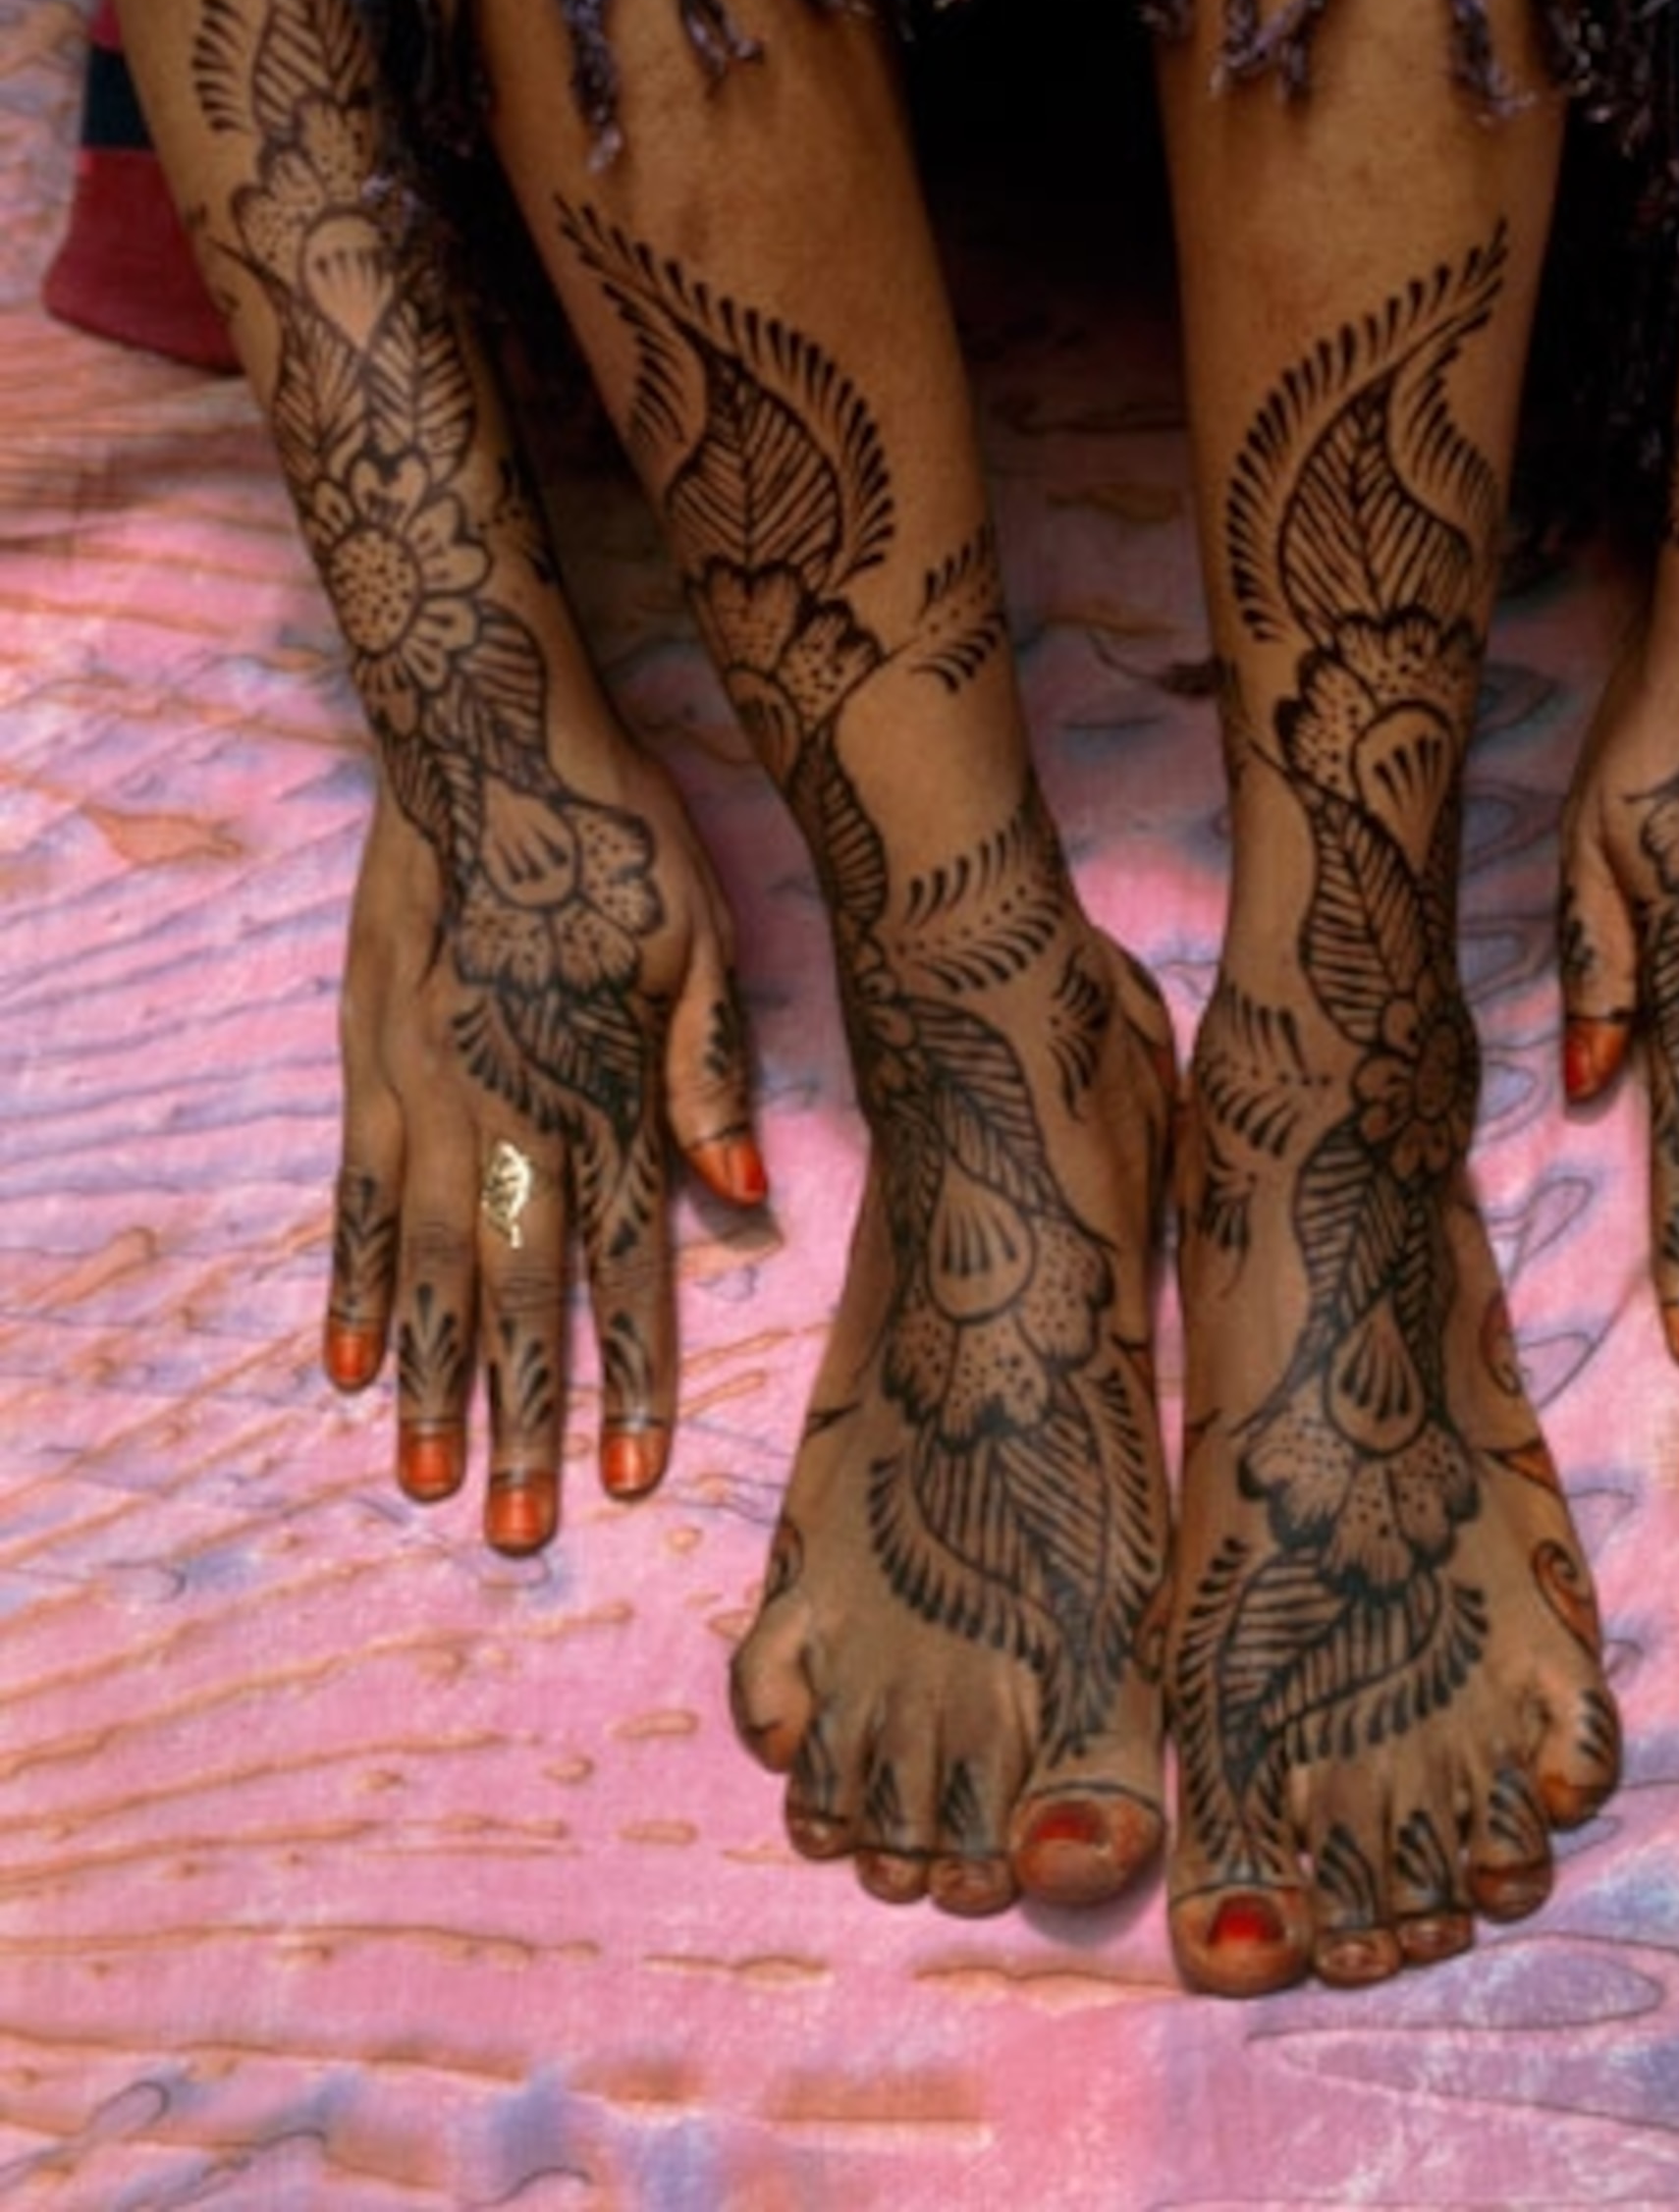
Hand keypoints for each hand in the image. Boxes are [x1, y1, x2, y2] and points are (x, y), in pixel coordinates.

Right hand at [325, 744, 764, 1549]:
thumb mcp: (702, 938)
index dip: (631, 1376)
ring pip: (429, 1264)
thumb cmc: (620, 834)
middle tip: (512, 1531)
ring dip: (431, 1379)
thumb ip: (711, 1074)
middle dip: (520, 1419)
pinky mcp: (368, 1057)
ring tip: (425, 1481)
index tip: (634, 1478)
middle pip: (518, 1292)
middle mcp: (504, 1106)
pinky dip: (355, 1282)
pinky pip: (357, 1193)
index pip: (623, 1263)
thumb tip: (738, 1199)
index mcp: (599, 1086)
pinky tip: (349, 1360)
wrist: (486, 737)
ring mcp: (422, 1087)